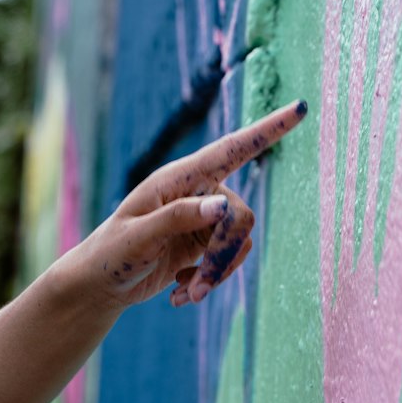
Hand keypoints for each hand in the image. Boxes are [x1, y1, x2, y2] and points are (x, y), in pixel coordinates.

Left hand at [83, 98, 307, 311]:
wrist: (100, 286)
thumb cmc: (110, 256)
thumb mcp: (138, 239)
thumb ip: (179, 218)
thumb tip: (224, 204)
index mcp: (178, 178)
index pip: (232, 149)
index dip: (269, 130)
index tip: (302, 108)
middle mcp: (197, 192)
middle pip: (240, 218)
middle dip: (223, 257)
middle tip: (197, 287)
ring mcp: (203, 219)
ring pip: (238, 243)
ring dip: (216, 274)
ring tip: (186, 295)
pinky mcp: (205, 244)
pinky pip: (229, 260)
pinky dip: (210, 281)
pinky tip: (182, 294)